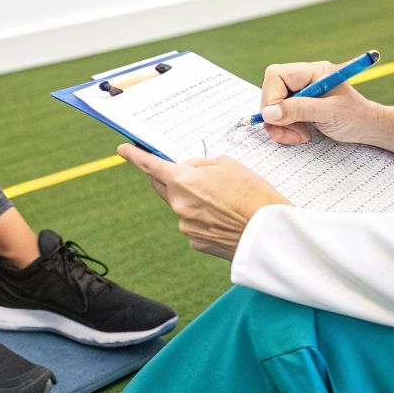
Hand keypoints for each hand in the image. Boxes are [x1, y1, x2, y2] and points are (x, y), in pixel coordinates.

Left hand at [117, 144, 288, 260]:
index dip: (135, 156)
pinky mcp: (196, 242)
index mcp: (183, 181)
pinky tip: (225, 218)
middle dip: (167, 177)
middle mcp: (178, 205)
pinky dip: (204, 219)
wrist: (270, 233)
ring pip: (182, 206)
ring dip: (195, 200)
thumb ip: (200, 166)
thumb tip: (188, 172)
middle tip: (179, 171)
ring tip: (226, 201)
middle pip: (163, 187)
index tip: (123, 149)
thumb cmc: (253, 193)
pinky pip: (193, 224)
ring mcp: (185, 226)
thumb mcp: (227, 165)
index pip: (150, 166)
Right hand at [258, 60, 378, 145]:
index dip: (271, 96)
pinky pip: (278, 117)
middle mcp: (302, 79)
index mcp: (312, 71)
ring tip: (302, 136)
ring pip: (272, 108)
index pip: (276, 75)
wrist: (367, 128)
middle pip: (271, 92)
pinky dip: (284, 130)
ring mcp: (298, 93)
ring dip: (281, 126)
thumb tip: (268, 113)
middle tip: (295, 132)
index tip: (278, 118)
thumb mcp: (328, 113)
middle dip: (277, 116)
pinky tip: (301, 135)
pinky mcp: (297, 107)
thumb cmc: (354, 116)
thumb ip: (299, 110)